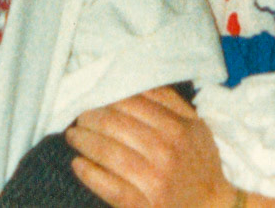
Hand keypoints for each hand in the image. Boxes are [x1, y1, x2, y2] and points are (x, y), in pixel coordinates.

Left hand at [65, 86, 236, 207]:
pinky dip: (90, 174)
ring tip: (73, 136)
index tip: (94, 98)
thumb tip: (135, 79)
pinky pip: (110, 187)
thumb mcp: (196, 126)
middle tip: (79, 116)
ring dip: (84, 141)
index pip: (131, 104)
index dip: (107, 98)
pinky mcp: (144, 206)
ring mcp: (154, 181)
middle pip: (115, 125)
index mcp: (177, 128)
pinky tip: (78, 164)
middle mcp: (165, 152)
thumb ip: (169, 101)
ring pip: (109, 153)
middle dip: (90, 118)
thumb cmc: (201, 163)